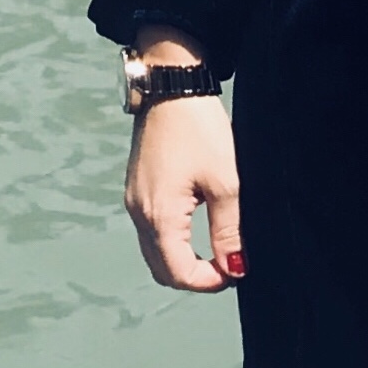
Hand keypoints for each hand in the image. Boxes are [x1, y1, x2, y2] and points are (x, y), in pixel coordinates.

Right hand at [124, 93, 243, 291]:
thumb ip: (228, 230)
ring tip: (216, 246)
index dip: (208, 282)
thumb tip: (234, 267)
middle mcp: (138, 213)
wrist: (171, 85)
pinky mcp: (135, 187)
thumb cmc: (199, 129)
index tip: (234, 271)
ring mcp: (133, 200)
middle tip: (226, 264)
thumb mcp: (225, 182)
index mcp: (159, 215)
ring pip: (154, 251)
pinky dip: (171, 240)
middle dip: (194, 275)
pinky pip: (149, 230)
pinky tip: (196, 225)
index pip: (178, 273)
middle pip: (162, 269)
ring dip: (182, 258)